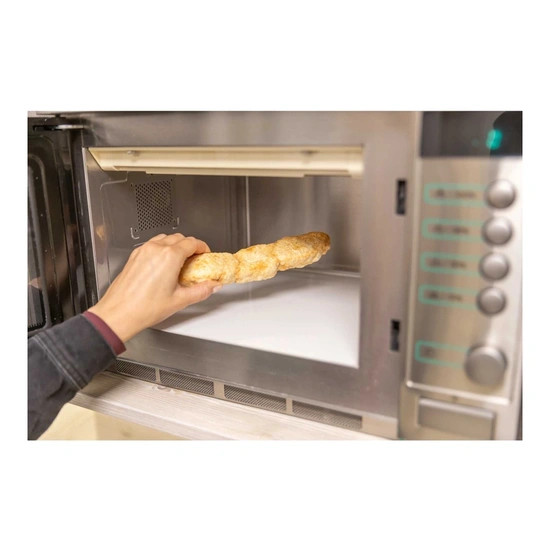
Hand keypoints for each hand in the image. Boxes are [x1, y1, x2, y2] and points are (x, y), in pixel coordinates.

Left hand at [88, 233, 220, 341]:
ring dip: (176, 245)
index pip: (192, 242)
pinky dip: (162, 249)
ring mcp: (143, 251)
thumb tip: (212, 286)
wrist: (119, 313)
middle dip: (191, 246)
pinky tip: (164, 264)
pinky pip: (153, 245)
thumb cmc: (143, 308)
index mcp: (169, 256)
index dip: (203, 247)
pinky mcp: (135, 256)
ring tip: (180, 261)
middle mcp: (156, 249)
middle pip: (180, 238)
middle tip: (196, 260)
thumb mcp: (180, 300)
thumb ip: (201, 290)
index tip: (205, 254)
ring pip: (165, 238)